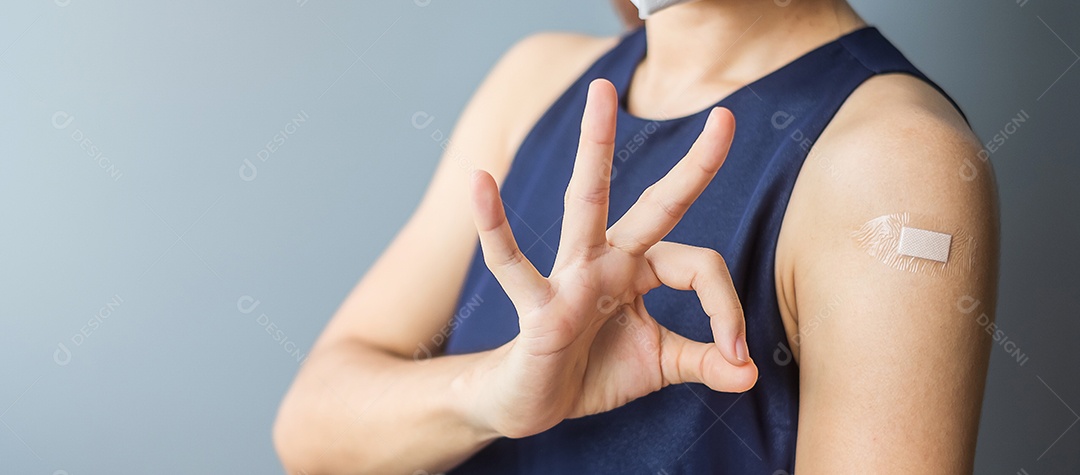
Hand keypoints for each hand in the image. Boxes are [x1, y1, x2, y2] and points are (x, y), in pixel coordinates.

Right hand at [468, 78, 756, 438]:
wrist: (529, 402)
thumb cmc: (591, 371)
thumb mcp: (658, 366)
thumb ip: (702, 362)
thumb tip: (750, 376)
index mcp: (639, 269)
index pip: (699, 267)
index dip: (726, 310)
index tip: (738, 357)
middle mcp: (608, 260)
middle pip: (657, 205)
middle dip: (692, 166)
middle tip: (727, 116)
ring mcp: (570, 276)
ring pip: (585, 204)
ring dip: (594, 147)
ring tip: (600, 92)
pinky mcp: (536, 306)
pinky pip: (512, 264)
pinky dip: (494, 226)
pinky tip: (480, 182)